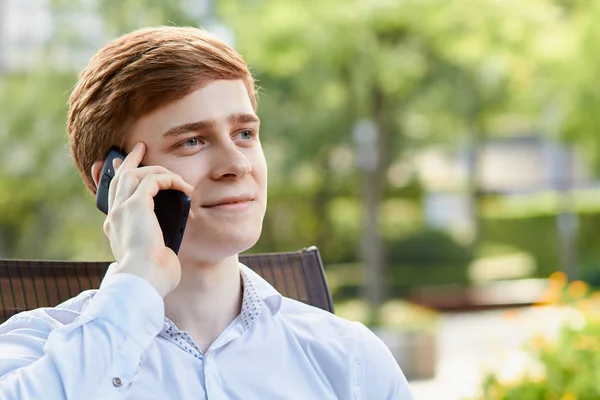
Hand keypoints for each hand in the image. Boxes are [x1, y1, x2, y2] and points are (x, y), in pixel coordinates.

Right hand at [101, 142, 193, 297]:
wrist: (144, 281)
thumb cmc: (153, 279)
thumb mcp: (155, 259)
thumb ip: (159, 248)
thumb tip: (169, 248)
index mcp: (116, 230)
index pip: (113, 198)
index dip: (118, 181)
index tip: (120, 169)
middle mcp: (115, 217)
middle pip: (118, 179)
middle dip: (129, 161)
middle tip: (139, 149)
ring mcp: (122, 210)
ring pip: (133, 174)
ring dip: (154, 168)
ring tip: (172, 170)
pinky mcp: (136, 205)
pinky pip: (152, 180)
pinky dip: (168, 179)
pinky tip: (183, 186)